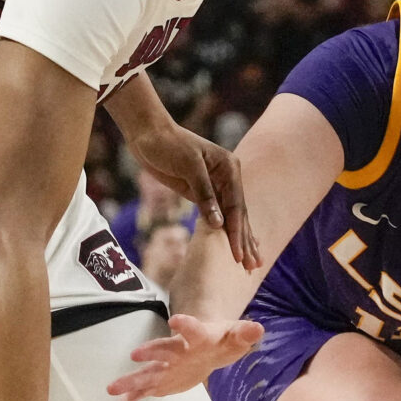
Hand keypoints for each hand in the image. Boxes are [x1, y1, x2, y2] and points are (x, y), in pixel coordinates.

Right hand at [104, 314, 261, 400]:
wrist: (207, 348)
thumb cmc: (221, 340)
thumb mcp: (236, 337)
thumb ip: (245, 334)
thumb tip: (257, 329)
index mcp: (195, 338)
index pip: (192, 330)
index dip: (185, 325)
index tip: (175, 321)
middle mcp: (175, 351)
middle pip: (161, 351)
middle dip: (150, 352)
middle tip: (136, 355)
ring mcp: (164, 367)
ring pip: (146, 373)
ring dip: (130, 380)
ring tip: (111, 389)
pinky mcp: (159, 383)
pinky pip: (142, 393)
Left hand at [122, 120, 259, 269]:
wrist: (148, 134)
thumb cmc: (168, 145)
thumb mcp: (188, 166)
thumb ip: (204, 194)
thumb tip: (218, 224)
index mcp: (230, 168)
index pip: (236, 206)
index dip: (237, 232)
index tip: (239, 255)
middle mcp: (228, 177)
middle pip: (239, 215)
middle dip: (245, 241)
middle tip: (252, 266)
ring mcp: (216, 186)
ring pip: (231, 217)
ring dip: (239, 239)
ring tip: (249, 262)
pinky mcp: (201, 192)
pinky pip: (217, 215)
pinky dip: (225, 230)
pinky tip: (233, 243)